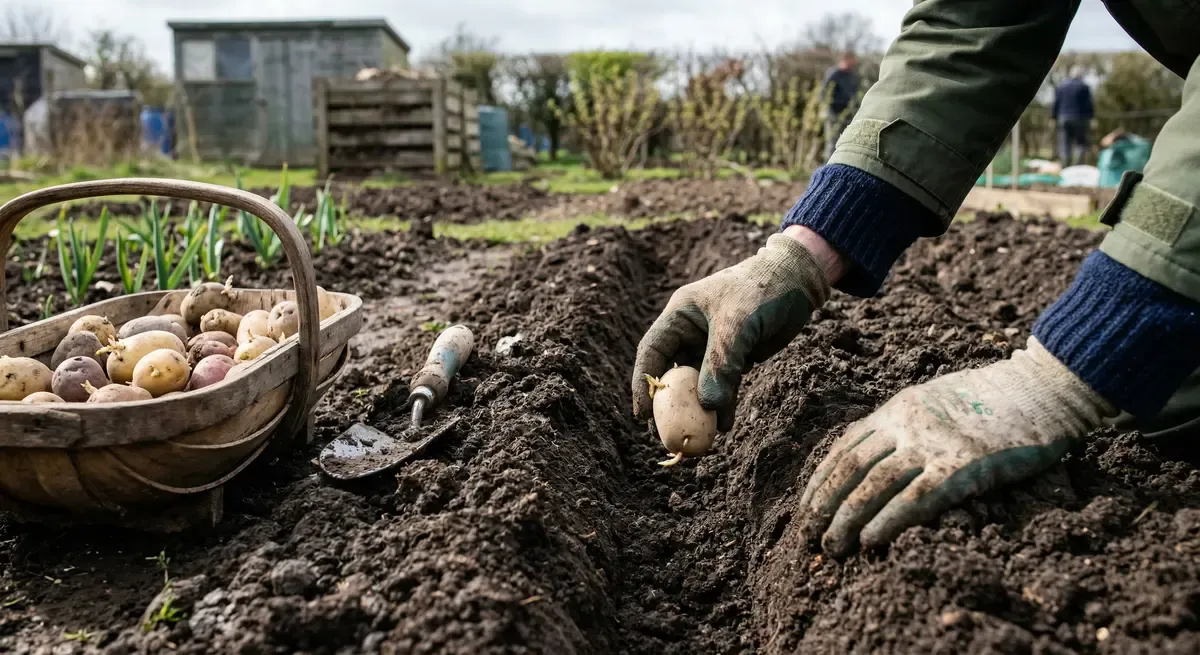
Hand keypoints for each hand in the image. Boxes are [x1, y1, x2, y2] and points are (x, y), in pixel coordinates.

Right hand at [632, 233, 830, 430]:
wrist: (797, 282)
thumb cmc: (761, 291)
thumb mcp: (737, 325)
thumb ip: (721, 364)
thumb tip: (707, 406)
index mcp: (680, 315)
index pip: (652, 351)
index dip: (644, 382)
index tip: (643, 413)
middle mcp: (690, 332)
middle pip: (672, 373)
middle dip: (670, 404)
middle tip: (667, 433)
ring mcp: (711, 346)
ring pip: (698, 384)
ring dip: (699, 409)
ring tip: (701, 436)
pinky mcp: (733, 358)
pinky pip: (722, 386)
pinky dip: (722, 404)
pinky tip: (725, 424)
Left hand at [798, 337, 1114, 555]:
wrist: (1044, 386)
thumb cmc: (995, 398)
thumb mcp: (935, 400)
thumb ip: (906, 425)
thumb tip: (878, 460)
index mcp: (898, 408)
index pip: (845, 448)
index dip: (821, 481)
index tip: (806, 508)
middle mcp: (907, 423)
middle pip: (851, 468)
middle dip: (825, 506)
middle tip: (809, 537)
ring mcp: (934, 443)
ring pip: (875, 485)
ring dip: (848, 520)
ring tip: (834, 548)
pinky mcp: (964, 464)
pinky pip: (916, 498)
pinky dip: (888, 522)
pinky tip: (871, 542)